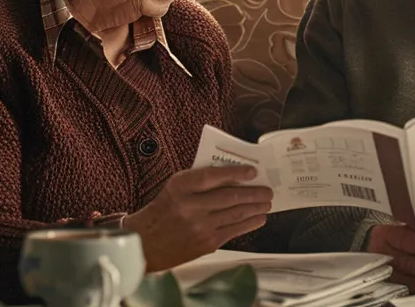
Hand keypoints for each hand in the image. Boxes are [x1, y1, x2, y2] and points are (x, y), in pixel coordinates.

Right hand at [123, 165, 271, 270]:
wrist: (146, 242)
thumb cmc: (164, 210)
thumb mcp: (176, 188)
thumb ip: (200, 180)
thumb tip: (233, 177)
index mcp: (180, 187)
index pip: (212, 176)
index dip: (235, 173)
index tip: (252, 172)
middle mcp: (190, 206)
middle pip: (230, 197)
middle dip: (253, 193)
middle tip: (267, 190)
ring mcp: (200, 227)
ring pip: (236, 214)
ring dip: (256, 207)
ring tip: (266, 203)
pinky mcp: (206, 243)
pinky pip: (234, 231)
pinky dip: (249, 223)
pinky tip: (258, 218)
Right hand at [366, 224, 414, 293]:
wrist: (365, 245)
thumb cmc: (389, 235)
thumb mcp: (399, 227)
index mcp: (385, 235)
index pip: (407, 241)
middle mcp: (379, 254)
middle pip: (408, 264)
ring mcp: (380, 272)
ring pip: (406, 281)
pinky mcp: (383, 286)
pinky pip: (403, 291)